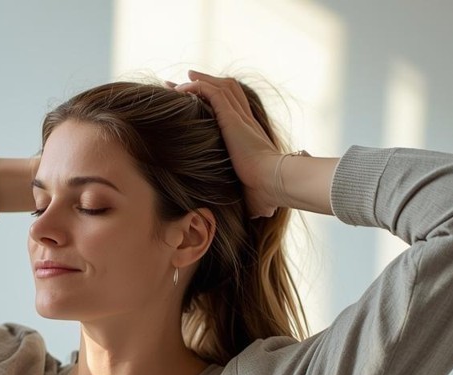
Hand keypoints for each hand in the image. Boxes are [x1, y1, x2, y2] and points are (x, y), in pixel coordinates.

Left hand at [168, 70, 283, 217]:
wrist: (272, 182)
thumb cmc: (266, 192)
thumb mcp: (255, 193)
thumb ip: (253, 199)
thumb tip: (258, 216)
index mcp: (250, 135)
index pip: (235, 109)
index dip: (218, 102)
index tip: (200, 104)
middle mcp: (246, 121)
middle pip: (227, 91)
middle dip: (206, 84)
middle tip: (185, 81)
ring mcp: (239, 117)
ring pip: (220, 87)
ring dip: (199, 82)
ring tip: (179, 81)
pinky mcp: (231, 117)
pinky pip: (211, 92)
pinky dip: (196, 88)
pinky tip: (180, 90)